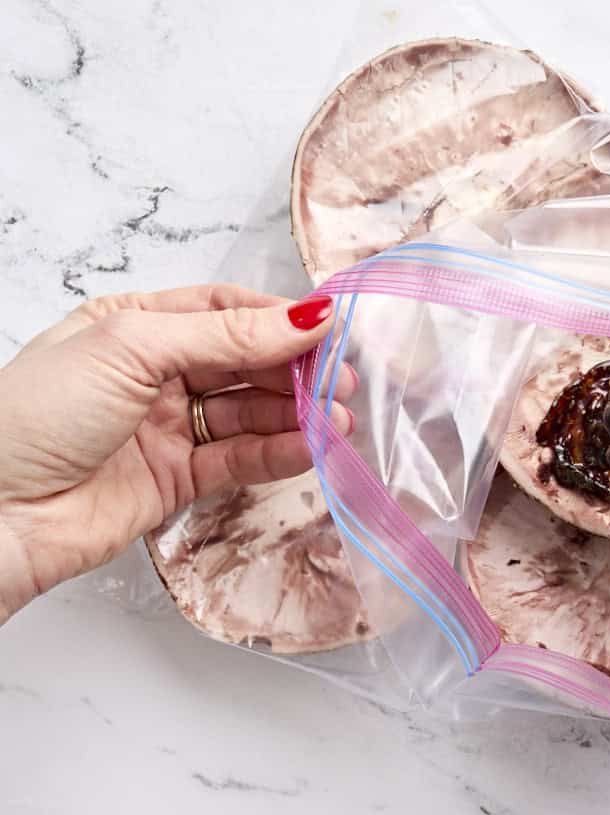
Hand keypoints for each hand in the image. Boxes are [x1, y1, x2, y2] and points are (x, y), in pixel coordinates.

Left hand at [0, 285, 352, 622]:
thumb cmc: (39, 413)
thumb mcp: (133, 347)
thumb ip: (226, 335)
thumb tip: (308, 315)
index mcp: (135, 324)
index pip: (224, 311)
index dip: (278, 319)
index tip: (329, 328)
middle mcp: (156, 372)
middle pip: (244, 362)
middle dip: (295, 369)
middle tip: (341, 380)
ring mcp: (168, 427)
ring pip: (249, 413)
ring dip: (295, 414)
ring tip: (338, 418)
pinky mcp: (177, 479)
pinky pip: (239, 460)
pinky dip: (278, 453)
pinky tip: (311, 446)